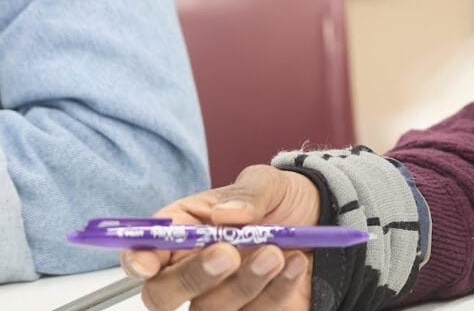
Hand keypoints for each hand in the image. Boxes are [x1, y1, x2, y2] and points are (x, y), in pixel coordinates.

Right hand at [124, 164, 318, 310]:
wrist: (328, 224)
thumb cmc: (285, 202)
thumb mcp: (271, 183)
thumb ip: (249, 193)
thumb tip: (225, 213)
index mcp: (185, 233)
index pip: (144, 253)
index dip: (138, 260)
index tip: (148, 262)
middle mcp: (193, 271)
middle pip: (160, 295)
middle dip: (190, 277)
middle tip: (227, 254)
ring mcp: (221, 299)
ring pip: (208, 310)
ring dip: (241, 284)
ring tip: (276, 253)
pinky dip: (275, 292)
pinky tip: (295, 265)